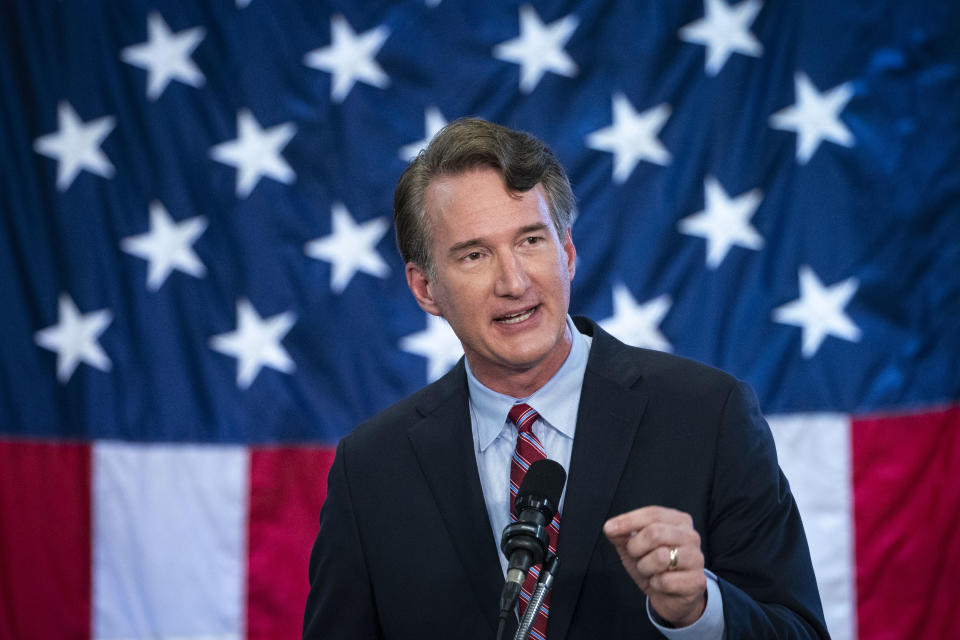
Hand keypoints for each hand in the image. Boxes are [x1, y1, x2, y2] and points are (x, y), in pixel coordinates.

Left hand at [603, 506, 706, 626]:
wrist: (670, 596)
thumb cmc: (652, 565)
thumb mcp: (633, 546)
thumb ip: (622, 534)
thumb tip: (611, 528)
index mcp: (678, 520)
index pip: (652, 514)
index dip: (628, 520)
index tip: (609, 528)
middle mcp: (691, 536)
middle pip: (655, 533)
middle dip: (636, 547)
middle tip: (635, 556)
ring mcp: (696, 558)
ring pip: (661, 557)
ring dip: (645, 567)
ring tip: (649, 570)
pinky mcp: (697, 581)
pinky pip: (666, 581)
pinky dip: (655, 584)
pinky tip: (660, 584)